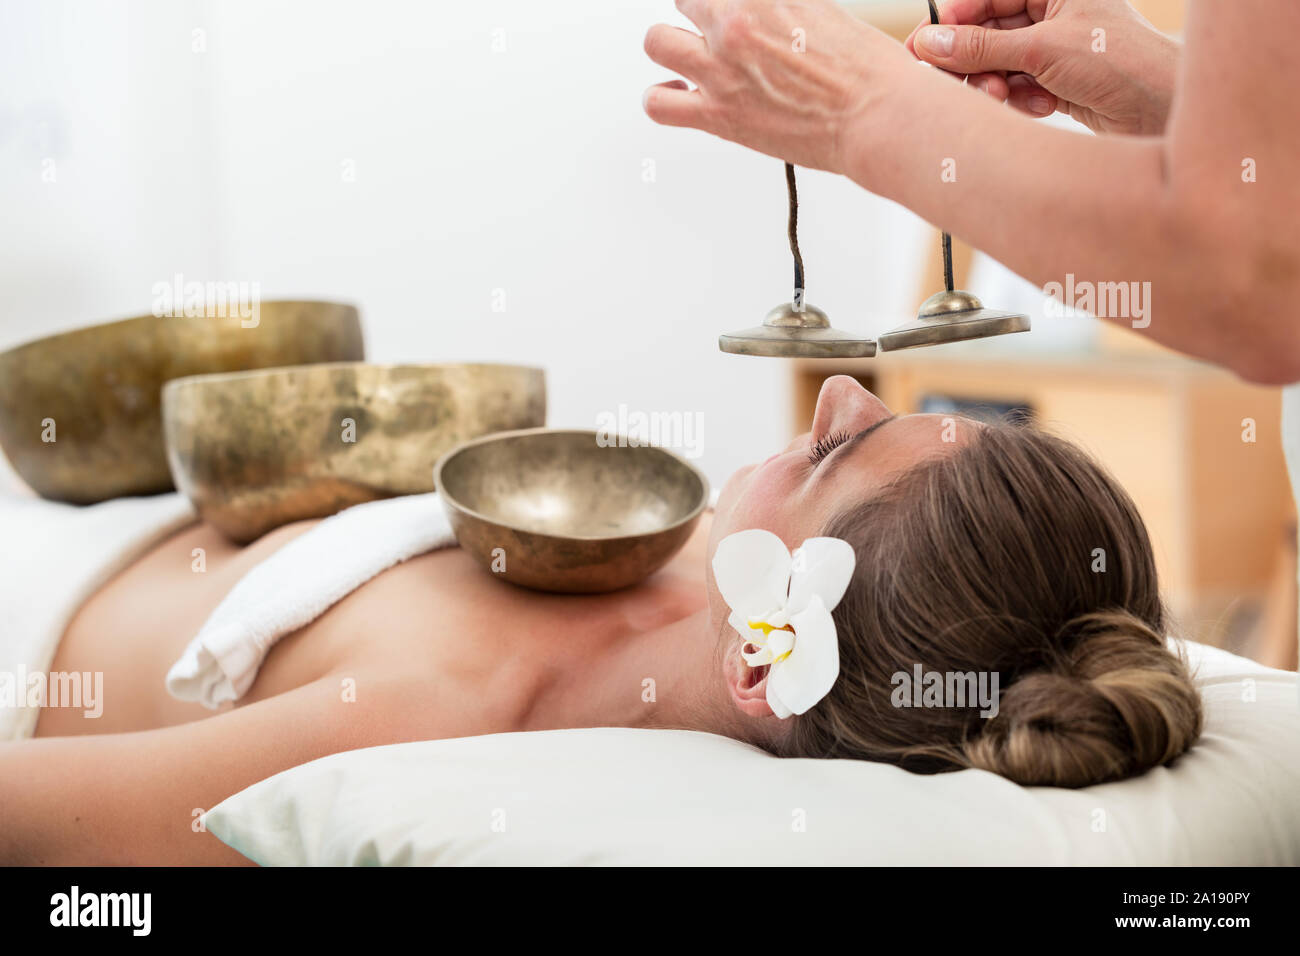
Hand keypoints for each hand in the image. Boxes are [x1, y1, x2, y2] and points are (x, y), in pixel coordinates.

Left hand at [642, 0, 907, 173]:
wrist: (877, 116)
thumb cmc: (864, 69)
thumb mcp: (821, 8)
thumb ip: (781, 6)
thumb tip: (765, 12)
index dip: (722, 0)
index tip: (729, 10)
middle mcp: (734, 24)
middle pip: (688, 0)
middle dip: (702, 14)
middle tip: (720, 31)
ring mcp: (720, 70)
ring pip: (657, 43)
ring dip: (672, 48)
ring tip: (689, 58)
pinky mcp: (717, 115)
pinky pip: (658, 104)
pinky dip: (661, 98)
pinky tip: (677, 94)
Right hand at [905, 0, 1179, 134]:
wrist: (1164, 111)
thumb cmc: (1119, 62)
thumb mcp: (1041, 51)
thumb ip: (981, 47)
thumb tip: (928, 44)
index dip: (953, 21)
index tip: (925, 48)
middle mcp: (1054, 10)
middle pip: (988, 31)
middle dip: (975, 60)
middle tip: (962, 84)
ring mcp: (1055, 46)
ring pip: (998, 62)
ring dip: (994, 83)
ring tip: (1002, 98)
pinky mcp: (1057, 80)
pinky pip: (1016, 85)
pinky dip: (1019, 98)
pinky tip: (1040, 106)